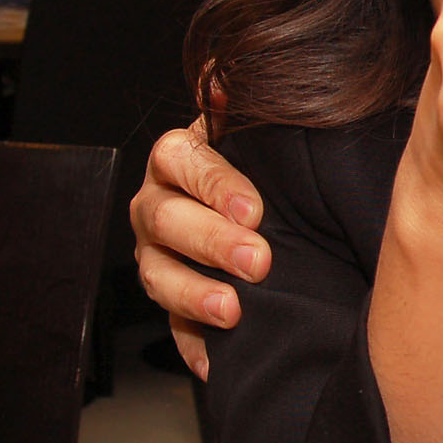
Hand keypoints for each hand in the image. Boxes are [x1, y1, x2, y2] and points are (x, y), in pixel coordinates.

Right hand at [130, 120, 269, 380]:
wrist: (284, 210)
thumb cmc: (273, 165)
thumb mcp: (268, 134)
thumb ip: (249, 109)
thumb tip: (224, 80)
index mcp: (179, 158)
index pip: (180, 161)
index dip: (214, 184)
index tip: (255, 207)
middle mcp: (158, 205)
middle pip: (167, 221)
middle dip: (212, 242)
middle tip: (258, 261)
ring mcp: (160, 256)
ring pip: (158, 276)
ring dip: (195, 295)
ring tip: (233, 310)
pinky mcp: (175, 303)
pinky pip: (174, 329)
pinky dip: (195, 346)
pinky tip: (217, 362)